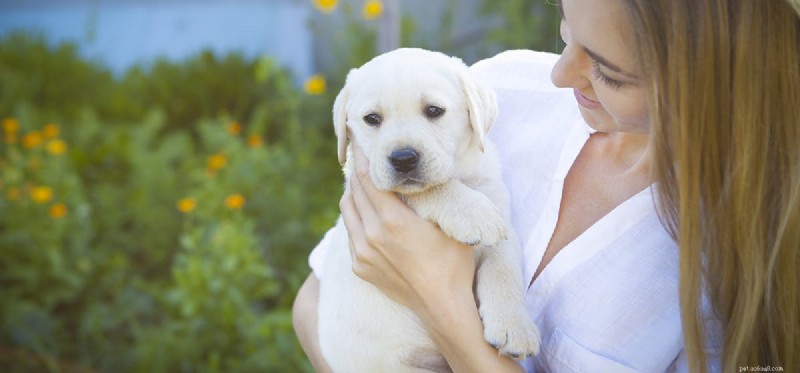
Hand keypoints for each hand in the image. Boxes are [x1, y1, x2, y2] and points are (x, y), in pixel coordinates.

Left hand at [339, 144, 476, 316]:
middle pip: (353, 191)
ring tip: (362, 181)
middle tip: (360, 155)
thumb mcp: (448, 222)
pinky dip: (355, 216)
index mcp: (392, 221)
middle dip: (356, 171)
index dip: (362, 157)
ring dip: (353, 193)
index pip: (368, 178)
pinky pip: (351, 232)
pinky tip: (366, 211)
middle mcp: (371, 235)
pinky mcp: (360, 267)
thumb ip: (431, 195)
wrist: (443, 306)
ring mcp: (362, 253)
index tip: (359, 140)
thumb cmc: (453, 262)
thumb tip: (423, 171)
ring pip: (347, 211)